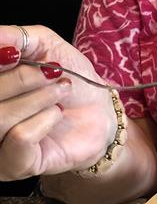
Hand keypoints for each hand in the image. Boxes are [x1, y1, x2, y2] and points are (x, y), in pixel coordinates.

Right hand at [0, 25, 117, 179]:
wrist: (100, 112)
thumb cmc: (70, 78)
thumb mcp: (47, 46)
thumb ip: (18, 37)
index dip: (0, 63)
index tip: (18, 56)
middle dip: (24, 78)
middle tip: (54, 73)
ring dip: (38, 98)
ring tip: (60, 93)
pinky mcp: (12, 166)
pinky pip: (19, 138)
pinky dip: (44, 120)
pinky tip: (56, 116)